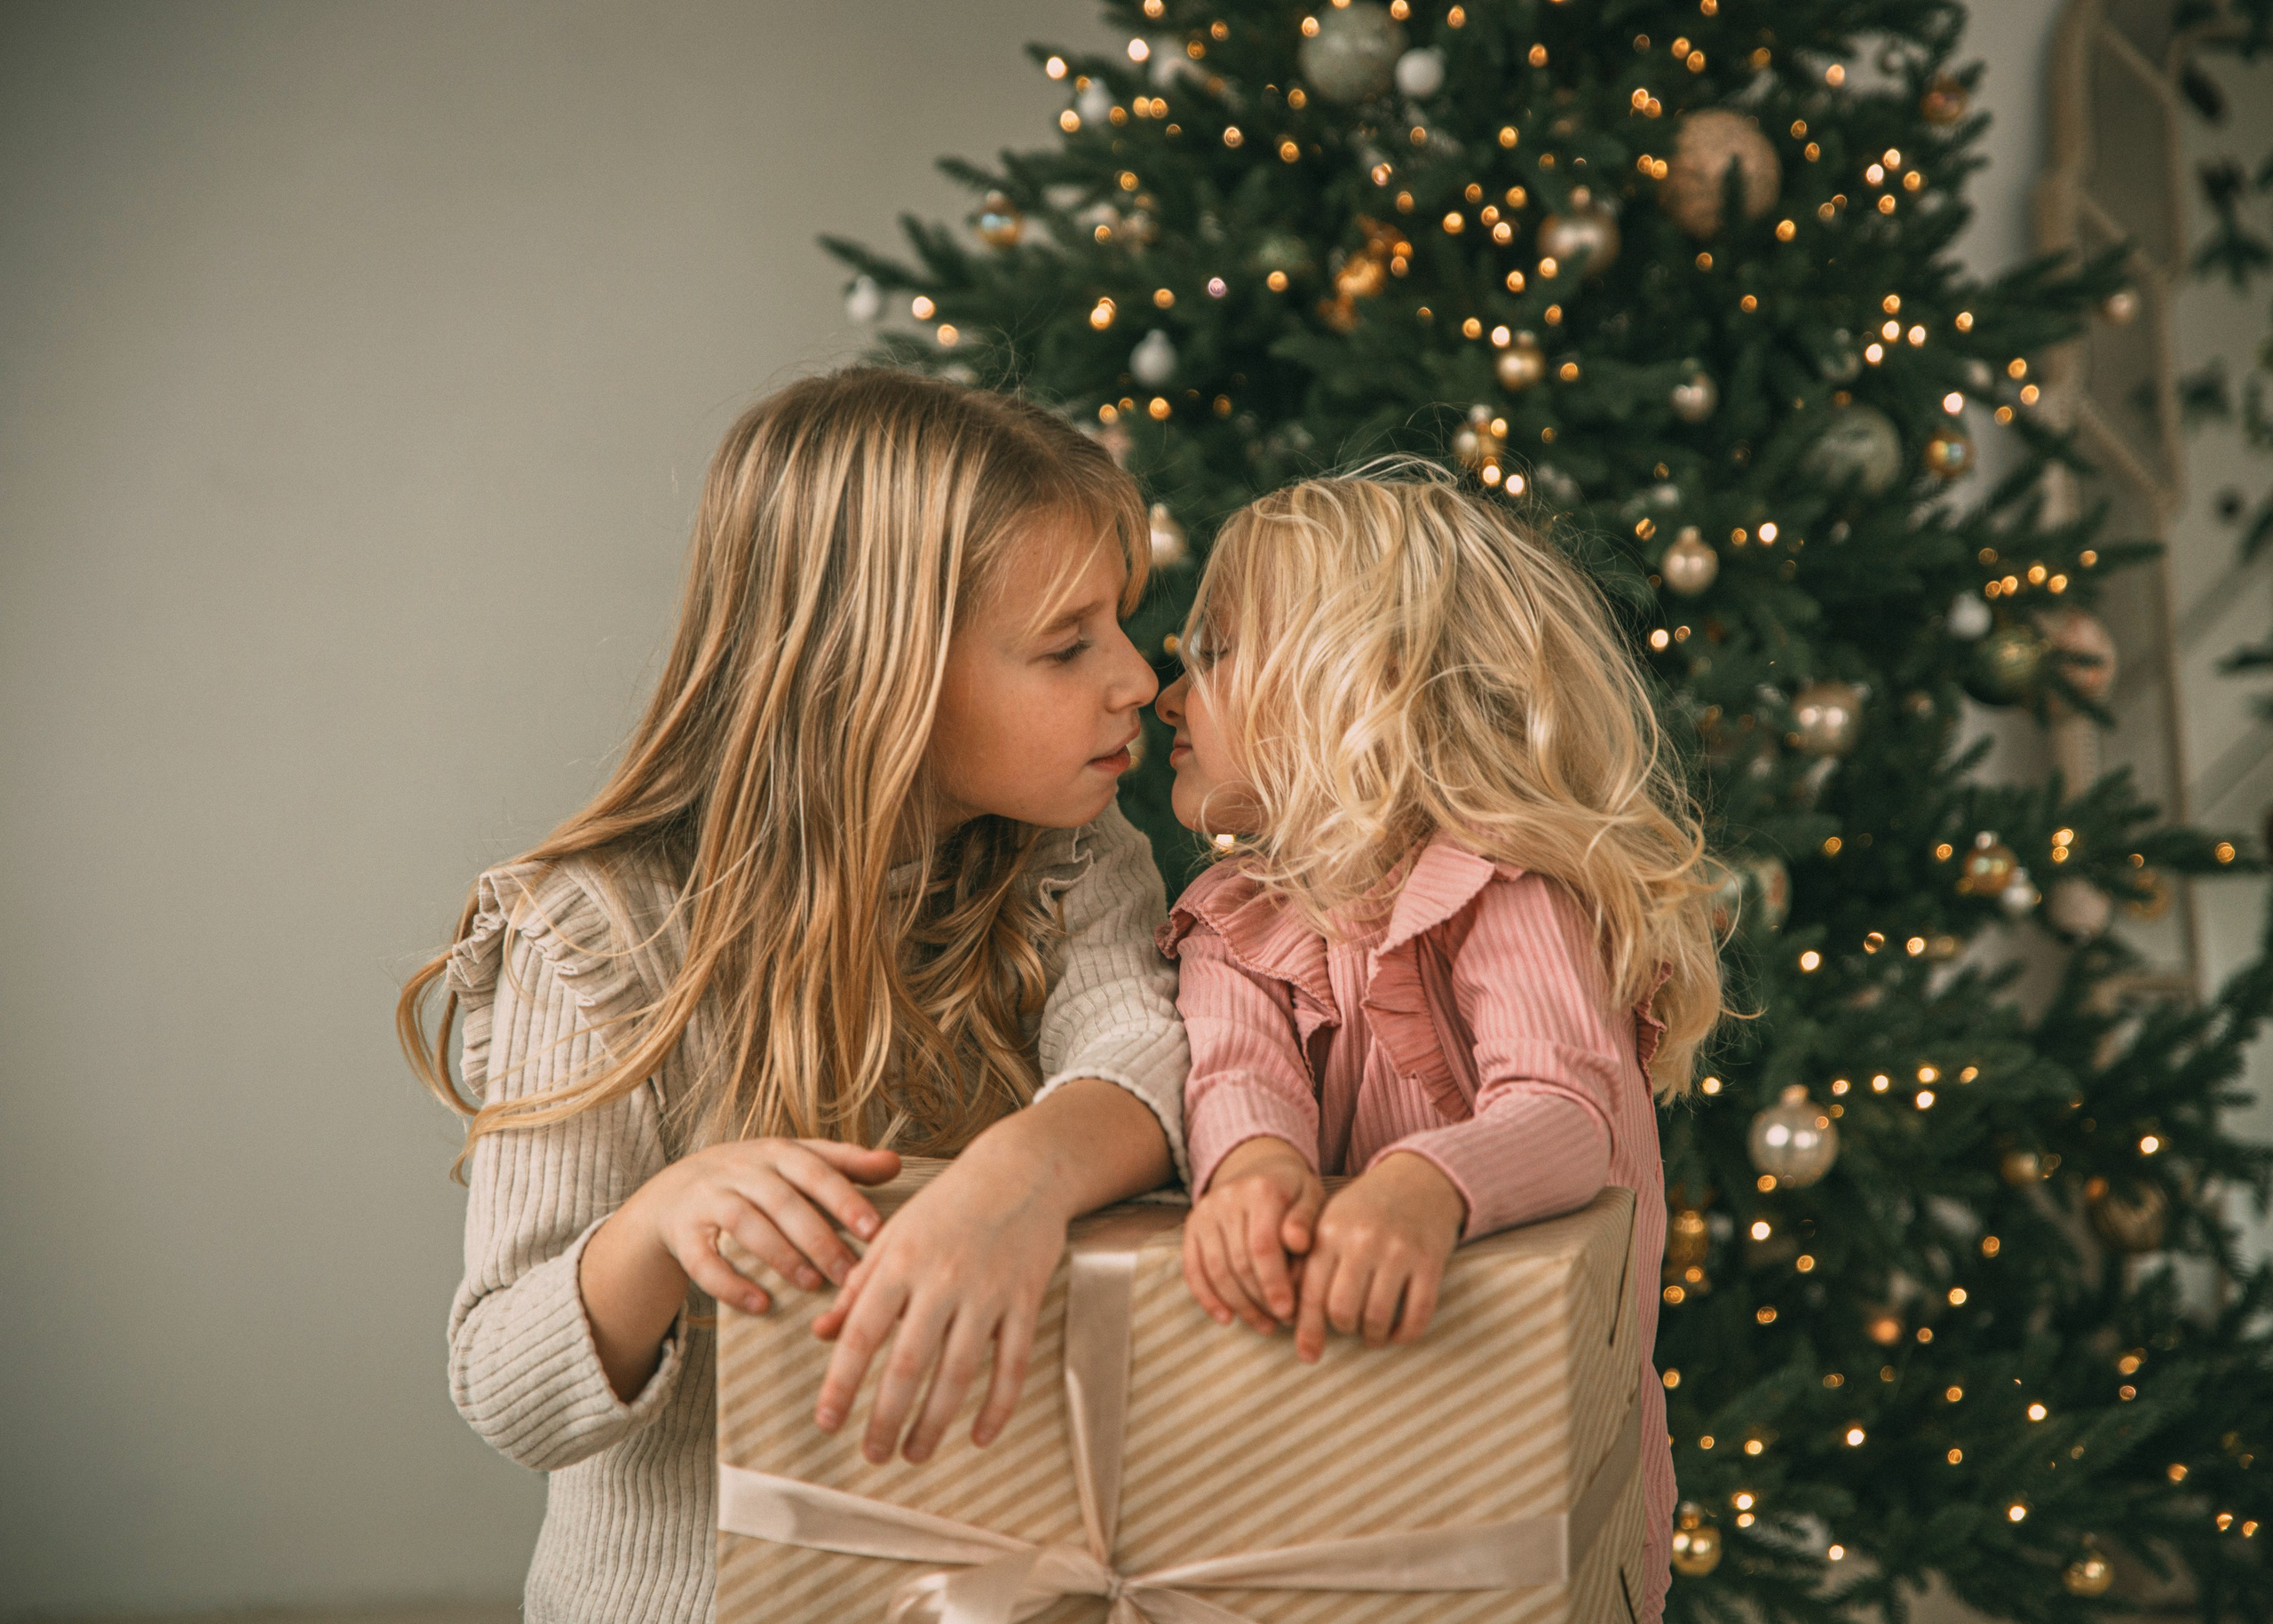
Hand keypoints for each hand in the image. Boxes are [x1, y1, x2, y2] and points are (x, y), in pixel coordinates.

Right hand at [580, 1137, 899, 1400]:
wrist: (676, 1191)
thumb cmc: (756, 1179)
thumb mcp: (796, 1163)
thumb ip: (846, 1164)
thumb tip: (895, 1163)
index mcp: (776, 1151)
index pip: (814, 1169)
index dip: (844, 1198)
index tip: (876, 1229)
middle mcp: (741, 1168)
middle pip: (782, 1200)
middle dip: (819, 1238)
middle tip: (851, 1273)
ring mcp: (708, 1197)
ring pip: (745, 1225)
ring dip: (780, 1256)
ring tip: (812, 1285)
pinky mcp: (683, 1232)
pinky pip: (704, 1260)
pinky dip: (731, 1284)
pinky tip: (761, 1305)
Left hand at [809, 1141, 1073, 1465]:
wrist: (1019, 1171)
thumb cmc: (948, 1204)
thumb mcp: (893, 1235)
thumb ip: (857, 1286)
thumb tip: (822, 1334)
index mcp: (900, 1261)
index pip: (862, 1333)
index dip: (841, 1383)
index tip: (826, 1422)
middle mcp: (942, 1279)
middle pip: (909, 1364)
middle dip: (886, 1418)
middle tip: (871, 1456)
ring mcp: (987, 1292)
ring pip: (958, 1372)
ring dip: (934, 1422)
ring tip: (914, 1454)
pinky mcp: (1025, 1300)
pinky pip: (1012, 1363)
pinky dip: (998, 1405)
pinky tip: (980, 1436)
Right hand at [1182, 1137, 1323, 1332]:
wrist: (1258, 1166)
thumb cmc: (1292, 1191)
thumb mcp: (1311, 1196)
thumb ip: (1306, 1220)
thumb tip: (1298, 1243)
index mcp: (1261, 1191)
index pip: (1263, 1246)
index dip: (1274, 1284)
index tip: (1288, 1312)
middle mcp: (1227, 1198)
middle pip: (1239, 1263)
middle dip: (1260, 1300)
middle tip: (1281, 1322)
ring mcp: (1205, 1212)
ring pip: (1216, 1271)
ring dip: (1239, 1305)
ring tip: (1263, 1324)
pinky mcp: (1191, 1226)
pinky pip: (1192, 1268)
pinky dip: (1207, 1298)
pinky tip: (1226, 1318)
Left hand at [1292, 1151, 1466, 1362]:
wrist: (1419, 1181)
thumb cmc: (1366, 1209)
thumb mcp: (1330, 1223)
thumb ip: (1309, 1262)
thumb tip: (1290, 1315)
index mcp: (1330, 1232)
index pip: (1312, 1293)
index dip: (1308, 1330)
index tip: (1308, 1355)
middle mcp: (1362, 1241)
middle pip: (1342, 1310)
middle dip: (1344, 1328)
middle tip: (1349, 1327)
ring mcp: (1399, 1251)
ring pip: (1377, 1317)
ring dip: (1373, 1336)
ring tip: (1372, 1334)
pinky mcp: (1430, 1262)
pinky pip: (1417, 1314)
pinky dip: (1405, 1333)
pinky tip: (1398, 1332)